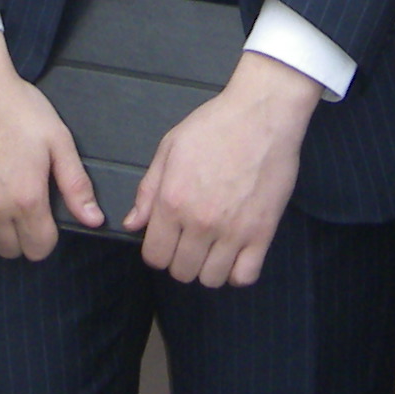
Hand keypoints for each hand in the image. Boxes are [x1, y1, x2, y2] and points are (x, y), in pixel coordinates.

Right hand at [0, 32, 102, 258]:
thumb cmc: (18, 108)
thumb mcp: (58, 140)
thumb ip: (76, 185)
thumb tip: (94, 220)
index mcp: (26, 199)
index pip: (39, 249)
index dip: (46, 237)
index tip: (43, 218)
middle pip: (10, 251)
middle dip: (20, 234)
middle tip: (20, 204)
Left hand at [132, 52, 322, 285]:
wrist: (262, 114)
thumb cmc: (214, 125)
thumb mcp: (170, 148)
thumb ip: (148, 190)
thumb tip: (132, 224)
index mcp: (172, 201)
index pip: (155, 256)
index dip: (158, 251)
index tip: (168, 240)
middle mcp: (200, 222)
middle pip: (182, 272)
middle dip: (181, 260)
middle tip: (191, 242)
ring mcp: (233, 231)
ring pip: (212, 279)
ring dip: (209, 268)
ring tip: (213, 248)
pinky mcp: (262, 233)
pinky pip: (245, 276)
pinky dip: (238, 272)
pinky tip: (236, 255)